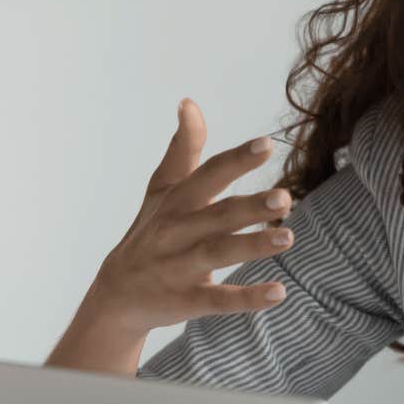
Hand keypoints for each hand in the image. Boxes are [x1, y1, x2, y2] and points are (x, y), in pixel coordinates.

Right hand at [79, 99, 295, 338]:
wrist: (115, 296)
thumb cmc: (149, 232)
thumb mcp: (162, 190)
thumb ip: (182, 149)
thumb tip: (189, 102)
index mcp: (176, 202)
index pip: (208, 175)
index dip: (236, 160)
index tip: (267, 144)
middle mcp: (176, 232)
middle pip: (217, 215)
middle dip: (250, 206)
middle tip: (286, 197)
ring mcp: (179, 267)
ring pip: (217, 254)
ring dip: (252, 246)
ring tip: (288, 237)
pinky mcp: (185, 301)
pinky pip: (218, 300)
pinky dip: (247, 298)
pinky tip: (279, 292)